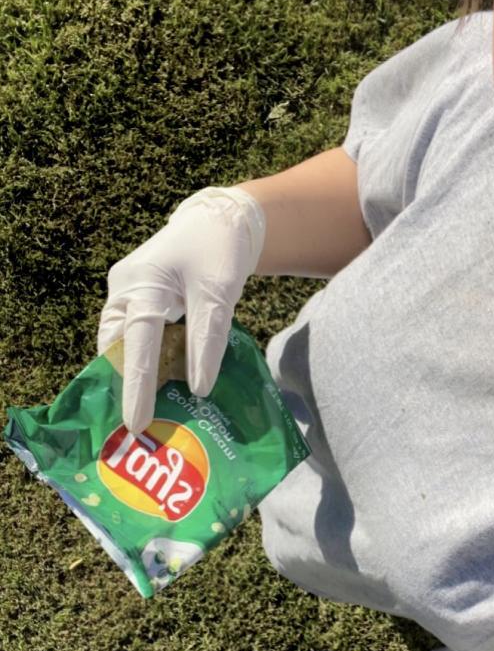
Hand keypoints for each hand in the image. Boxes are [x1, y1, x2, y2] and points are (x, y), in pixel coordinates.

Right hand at [96, 186, 265, 434]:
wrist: (218, 221)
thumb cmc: (219, 251)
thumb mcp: (219, 294)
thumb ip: (207, 339)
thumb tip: (198, 388)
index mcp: (142, 284)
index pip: (138, 343)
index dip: (138, 385)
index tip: (137, 422)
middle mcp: (124, 290)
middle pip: (117, 348)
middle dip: (124, 387)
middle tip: (134, 429)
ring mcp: (126, 295)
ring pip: (123, 346)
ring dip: (135, 376)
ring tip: (147, 415)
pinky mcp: (136, 302)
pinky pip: (134, 338)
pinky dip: (146, 361)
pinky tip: (159, 386)